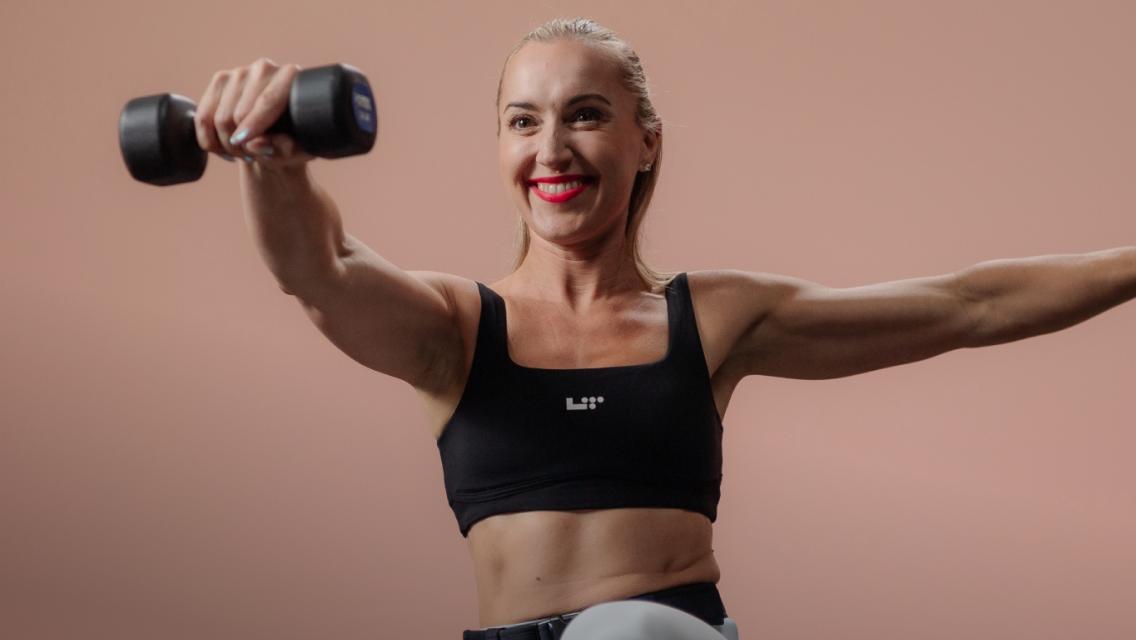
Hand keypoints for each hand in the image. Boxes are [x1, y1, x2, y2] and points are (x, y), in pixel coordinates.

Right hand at [193, 57, 315, 168]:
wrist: (278, 133)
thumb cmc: (293, 142)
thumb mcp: (297, 150)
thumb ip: (284, 148)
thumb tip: (255, 144)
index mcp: (291, 78)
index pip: (267, 101)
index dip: (254, 125)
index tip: (245, 144)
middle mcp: (264, 69)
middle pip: (239, 114)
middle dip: (242, 145)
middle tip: (253, 157)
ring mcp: (239, 72)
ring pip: (218, 118)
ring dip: (227, 145)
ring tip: (243, 153)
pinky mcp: (220, 80)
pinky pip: (202, 117)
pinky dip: (209, 140)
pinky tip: (224, 148)